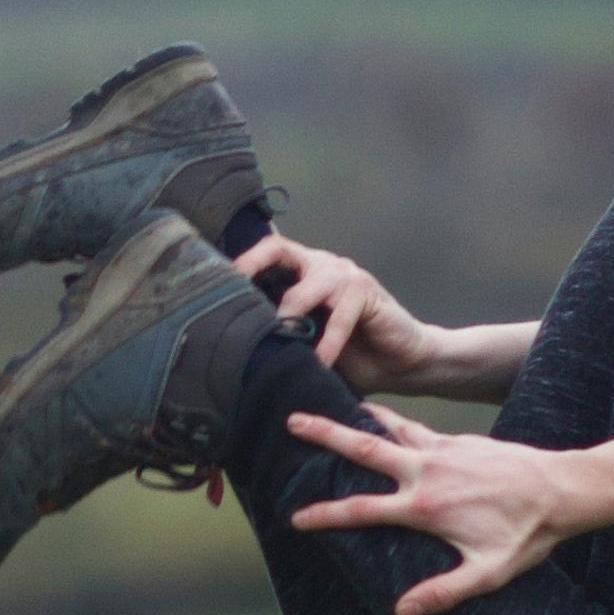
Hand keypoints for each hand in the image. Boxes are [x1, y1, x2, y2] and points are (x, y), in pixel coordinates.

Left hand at [234, 230, 443, 386]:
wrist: (402, 364)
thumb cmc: (352, 356)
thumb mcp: (308, 346)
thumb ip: (283, 338)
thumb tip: (236, 351)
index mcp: (302, 274)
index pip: (267, 254)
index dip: (241, 261)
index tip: (212, 278)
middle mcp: (320, 266)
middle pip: (280, 250)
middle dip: (252, 265)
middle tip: (232, 291)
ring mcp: (344, 275)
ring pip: (308, 285)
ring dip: (291, 313)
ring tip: (280, 339)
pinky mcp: (367, 292)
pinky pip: (341, 314)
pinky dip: (329, 341)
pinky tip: (321, 362)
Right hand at [282, 406, 577, 614]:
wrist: (562, 489)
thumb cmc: (528, 534)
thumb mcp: (488, 573)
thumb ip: (445, 592)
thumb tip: (403, 613)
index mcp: (426, 507)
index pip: (362, 511)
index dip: (325, 516)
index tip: (296, 517)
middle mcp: (427, 472)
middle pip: (363, 448)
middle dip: (323, 435)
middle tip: (290, 421)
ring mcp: (441, 450)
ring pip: (386, 428)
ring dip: (353, 418)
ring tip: (324, 406)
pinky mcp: (457, 441)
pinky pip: (413, 426)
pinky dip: (389, 420)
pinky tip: (378, 419)